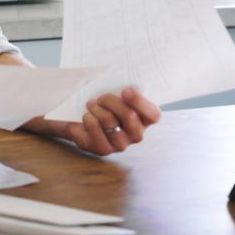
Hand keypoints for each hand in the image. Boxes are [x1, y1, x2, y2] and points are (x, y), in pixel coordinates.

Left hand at [34, 87, 160, 155]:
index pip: (153, 114)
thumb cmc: (104, 105)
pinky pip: (94, 126)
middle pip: (129, 115)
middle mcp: (136, 135)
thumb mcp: (116, 94)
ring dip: (96, 107)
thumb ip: (125, 90)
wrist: (81, 120)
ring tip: (92, 105)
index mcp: (145, 120)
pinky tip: (87, 117)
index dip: (140, 101)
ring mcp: (120, 145)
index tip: (125, 90)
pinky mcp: (103, 150)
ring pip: (109, 120)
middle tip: (101, 96)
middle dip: (111, 100)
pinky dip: (88, 116)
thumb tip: (128, 85)